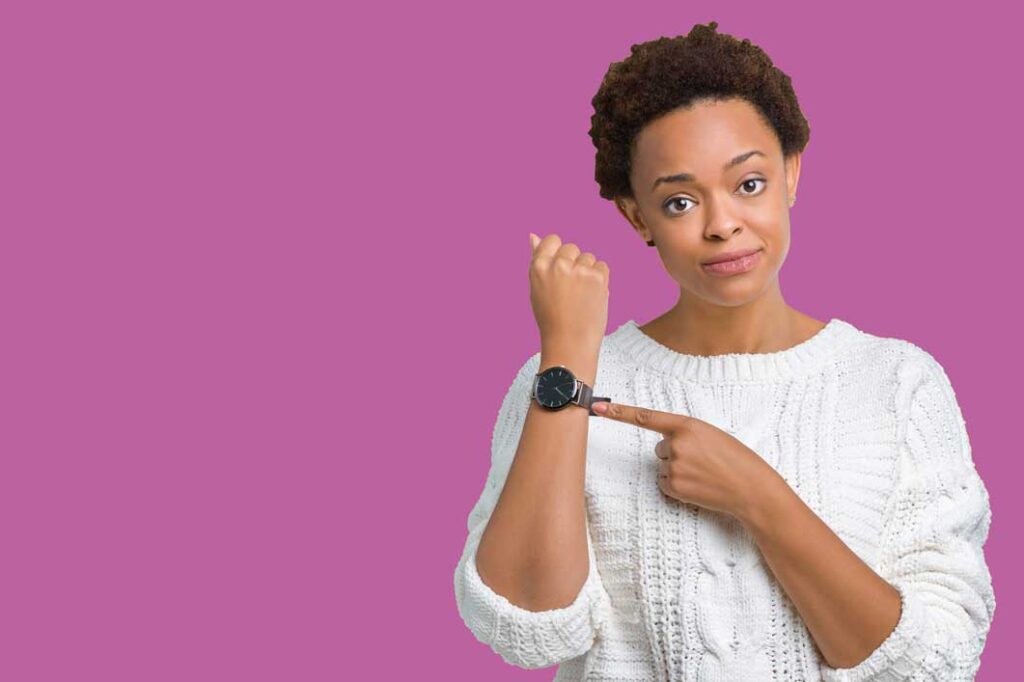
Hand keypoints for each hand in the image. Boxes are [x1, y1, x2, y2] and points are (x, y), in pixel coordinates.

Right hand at [528, 233, 608, 347]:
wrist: (570, 342)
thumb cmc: (551, 318)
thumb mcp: (537, 288)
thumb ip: (538, 261)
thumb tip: (533, 235)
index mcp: (538, 267)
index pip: (552, 240)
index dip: (558, 254)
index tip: (561, 270)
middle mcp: (557, 265)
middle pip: (571, 248)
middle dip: (574, 263)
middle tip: (570, 289)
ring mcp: (578, 270)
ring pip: (588, 257)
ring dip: (588, 271)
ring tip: (581, 295)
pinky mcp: (597, 276)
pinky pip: (602, 266)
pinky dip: (600, 278)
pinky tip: (592, 295)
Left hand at [591, 400, 779, 518]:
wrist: (751, 488)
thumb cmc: (735, 458)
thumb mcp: (711, 434)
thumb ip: (685, 433)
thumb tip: (664, 444)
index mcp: (686, 425)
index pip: (646, 417)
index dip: (618, 412)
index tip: (597, 408)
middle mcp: (676, 444)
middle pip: (659, 448)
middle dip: (676, 453)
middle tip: (702, 460)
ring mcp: (674, 467)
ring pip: (663, 466)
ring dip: (678, 470)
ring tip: (704, 474)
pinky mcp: (675, 487)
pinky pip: (665, 484)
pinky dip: (679, 486)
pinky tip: (698, 486)